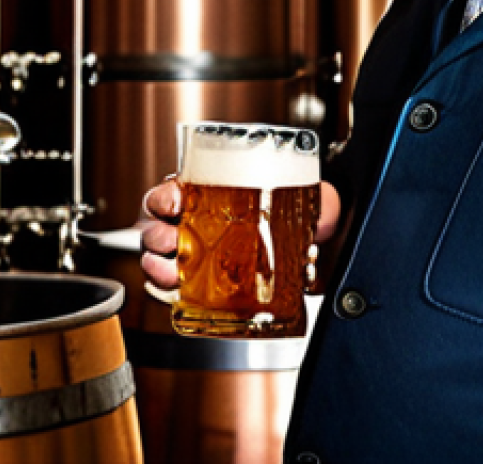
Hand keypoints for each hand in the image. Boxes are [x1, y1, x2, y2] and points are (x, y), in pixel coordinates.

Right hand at [140, 178, 342, 292]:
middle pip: (159, 223)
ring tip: (167, 271)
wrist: (316, 258)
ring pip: (159, 255)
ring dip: (156, 263)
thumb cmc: (303, 222)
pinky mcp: (205, 286)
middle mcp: (200, 222)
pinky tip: (172, 291)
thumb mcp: (311, 203)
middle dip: (156, 232)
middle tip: (171, 241)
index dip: (166, 196)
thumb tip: (327, 208)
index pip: (176, 189)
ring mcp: (200, 254)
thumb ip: (319, 201)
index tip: (174, 202)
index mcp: (215, 194)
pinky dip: (165, 290)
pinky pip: (173, 288)